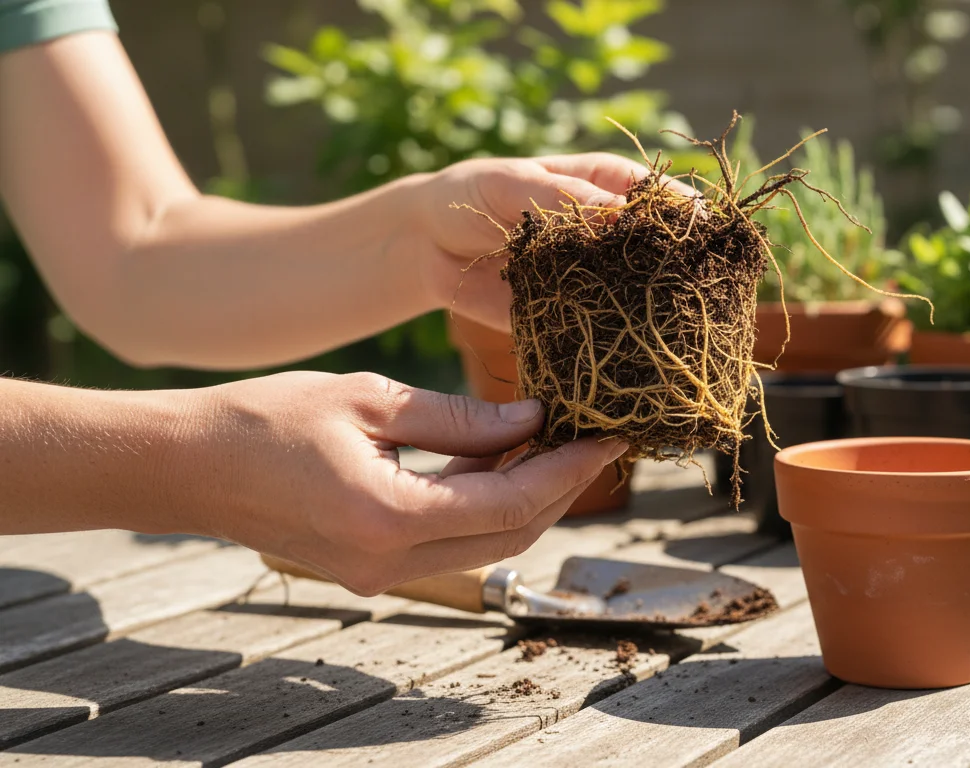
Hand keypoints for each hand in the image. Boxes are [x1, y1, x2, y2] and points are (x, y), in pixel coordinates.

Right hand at [183, 371, 625, 595]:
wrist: (187, 467)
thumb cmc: (264, 421)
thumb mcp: (367, 402)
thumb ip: (457, 419)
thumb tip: (532, 421)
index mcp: (388, 518)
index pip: (510, 504)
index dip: (569, 471)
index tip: (611, 435)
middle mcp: (391, 562)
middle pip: (511, 534)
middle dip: (563, 488)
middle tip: (598, 437)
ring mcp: (381, 573)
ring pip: (488, 545)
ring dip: (530, 498)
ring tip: (560, 442)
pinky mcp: (373, 567)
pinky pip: (454, 542)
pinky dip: (488, 506)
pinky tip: (504, 459)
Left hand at [414, 153, 697, 331]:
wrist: (427, 245)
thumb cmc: (471, 195)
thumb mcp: (509, 184)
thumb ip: (560, 197)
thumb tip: (619, 213)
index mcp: (605, 185)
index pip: (660, 195)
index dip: (685, 212)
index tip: (703, 231)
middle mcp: (610, 232)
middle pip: (660, 249)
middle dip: (679, 267)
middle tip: (697, 285)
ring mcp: (595, 275)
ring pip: (639, 292)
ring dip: (655, 308)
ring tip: (675, 324)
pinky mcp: (573, 313)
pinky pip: (602, 327)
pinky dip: (616, 339)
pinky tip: (633, 351)